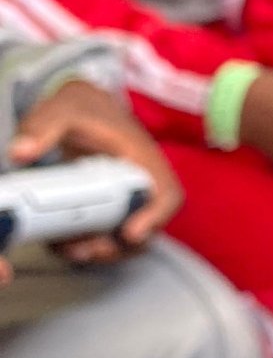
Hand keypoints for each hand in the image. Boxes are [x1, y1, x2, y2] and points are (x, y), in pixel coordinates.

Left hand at [4, 79, 181, 282]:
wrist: (85, 106)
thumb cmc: (84, 107)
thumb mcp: (63, 110)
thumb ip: (43, 127)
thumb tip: (21, 151)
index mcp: (142, 158)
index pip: (166, 193)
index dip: (155, 217)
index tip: (130, 232)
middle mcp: (140, 183)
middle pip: (147, 227)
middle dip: (117, 247)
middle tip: (86, 250)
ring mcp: (126, 198)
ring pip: (126, 238)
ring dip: (100, 251)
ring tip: (69, 248)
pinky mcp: (109, 208)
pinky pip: (107, 235)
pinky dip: (87, 246)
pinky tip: (63, 242)